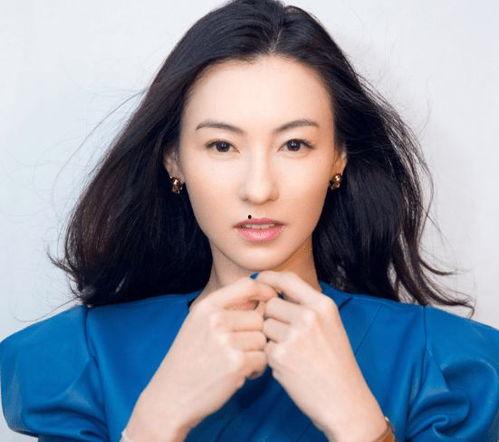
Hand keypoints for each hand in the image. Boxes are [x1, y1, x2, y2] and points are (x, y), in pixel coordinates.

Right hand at [125, 276, 276, 441]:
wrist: (170, 397)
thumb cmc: (188, 361)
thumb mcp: (197, 325)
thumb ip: (225, 309)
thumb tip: (259, 297)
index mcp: (207, 307)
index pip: (247, 285)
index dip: (265, 290)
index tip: (273, 299)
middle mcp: (216, 320)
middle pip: (259, 317)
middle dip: (255, 334)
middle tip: (241, 350)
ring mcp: (226, 341)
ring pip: (262, 339)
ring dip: (256, 353)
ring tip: (238, 363)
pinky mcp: (237, 363)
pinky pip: (263, 359)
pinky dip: (256, 369)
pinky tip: (240, 375)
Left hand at [255, 271, 386, 440]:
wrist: (344, 400)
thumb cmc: (336, 362)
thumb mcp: (330, 324)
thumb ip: (306, 306)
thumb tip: (273, 289)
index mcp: (323, 305)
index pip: (287, 279)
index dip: (269, 278)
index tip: (260, 281)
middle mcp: (309, 316)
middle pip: (271, 304)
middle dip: (272, 317)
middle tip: (286, 335)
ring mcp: (294, 335)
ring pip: (264, 325)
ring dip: (271, 338)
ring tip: (291, 353)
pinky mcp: (281, 356)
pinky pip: (264, 346)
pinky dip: (271, 356)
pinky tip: (289, 366)